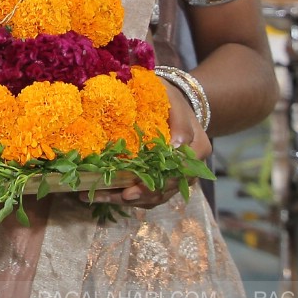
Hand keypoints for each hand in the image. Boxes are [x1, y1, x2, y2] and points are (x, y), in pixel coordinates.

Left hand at [84, 82, 211, 211]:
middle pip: (166, 189)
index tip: (136, 187)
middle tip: (117, 195)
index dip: (159, 182)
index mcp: (197, 150)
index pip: (180, 172)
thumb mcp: (173, 100)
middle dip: (140, 195)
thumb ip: (179, 121)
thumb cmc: (169, 99)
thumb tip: (176, 146)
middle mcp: (188, 169)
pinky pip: (144, 194)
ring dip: (126, 199)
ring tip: (100, 196)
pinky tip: (99, 193)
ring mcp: (174, 177)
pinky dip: (122, 195)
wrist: (169, 103)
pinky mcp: (158, 180)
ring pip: (154, 197)